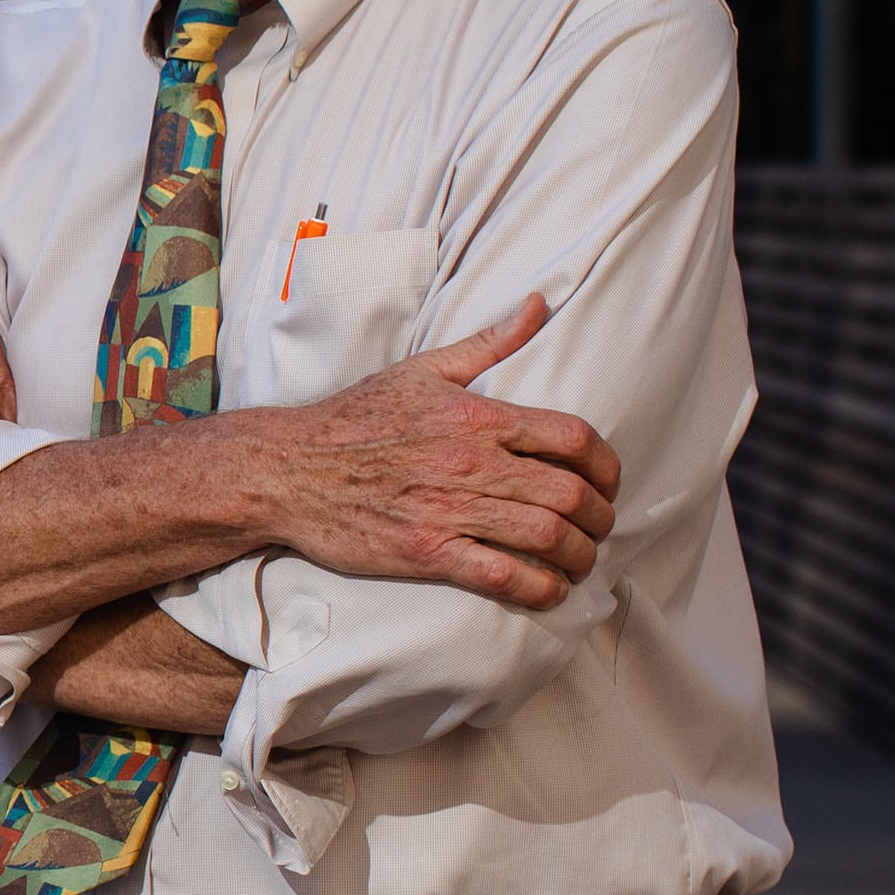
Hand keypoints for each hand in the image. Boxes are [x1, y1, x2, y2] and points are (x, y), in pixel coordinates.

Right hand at [217, 295, 620, 608]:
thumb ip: (489, 342)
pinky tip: (548, 590)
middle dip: (601, 519)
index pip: (575, 439)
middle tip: (600, 529)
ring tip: (580, 563)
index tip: (607, 484)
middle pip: (571, 494)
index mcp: (477, 415)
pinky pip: (502, 576)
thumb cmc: (353, 418)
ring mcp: (448, 509)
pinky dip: (539, 589)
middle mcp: (471, 462)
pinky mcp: (426, 552)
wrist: (287, 469)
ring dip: (579, 557)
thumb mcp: (423, 368)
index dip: (607, 467)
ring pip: (546, 538)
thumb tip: (538, 304)